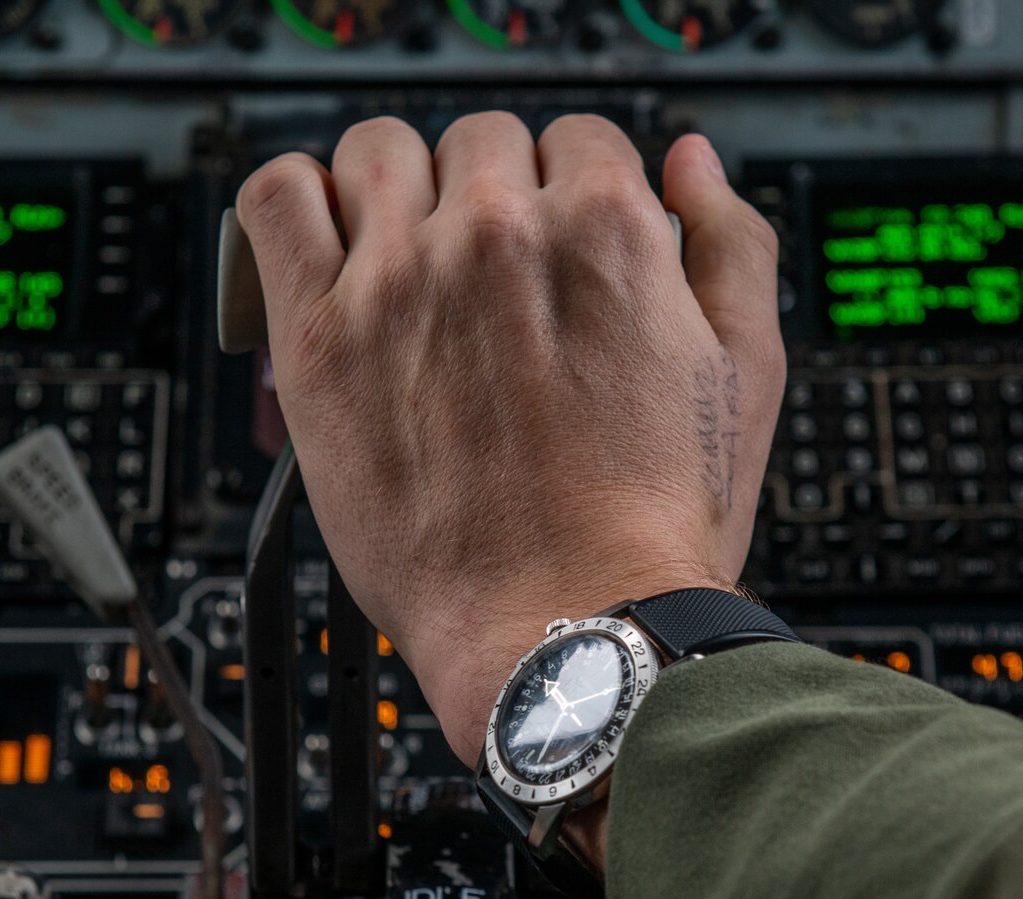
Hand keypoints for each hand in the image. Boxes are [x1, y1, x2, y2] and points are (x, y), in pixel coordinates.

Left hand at [239, 113, 785, 763]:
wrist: (572, 634)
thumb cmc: (655, 532)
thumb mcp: (746, 374)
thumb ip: (730, 243)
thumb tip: (690, 163)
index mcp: (605, 229)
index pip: (576, 140)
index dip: (572, 195)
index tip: (555, 249)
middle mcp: (497, 234)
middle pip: (479, 141)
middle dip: (492, 195)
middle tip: (491, 282)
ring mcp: (400, 281)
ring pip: (376, 150)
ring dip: (396, 189)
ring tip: (406, 263)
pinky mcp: (321, 337)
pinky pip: (277, 198)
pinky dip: (296, 203)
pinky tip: (325, 252)